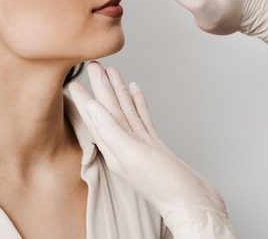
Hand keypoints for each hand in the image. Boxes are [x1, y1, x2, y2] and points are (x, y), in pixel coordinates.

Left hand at [68, 62, 237, 237]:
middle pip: (110, 110)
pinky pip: (142, 119)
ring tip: (112, 72)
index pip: (96, 117)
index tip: (75, 79)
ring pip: (126, 112)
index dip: (85, 97)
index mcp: (114, 149)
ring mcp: (140, 146)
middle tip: (93, 65)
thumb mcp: (133, 154)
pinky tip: (136, 91)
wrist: (192, 202)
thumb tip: (92, 107)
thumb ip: (111, 130)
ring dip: (118, 92)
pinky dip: (138, 104)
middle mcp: (124, 146)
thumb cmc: (164, 186)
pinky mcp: (155, 147)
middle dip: (101, 88)